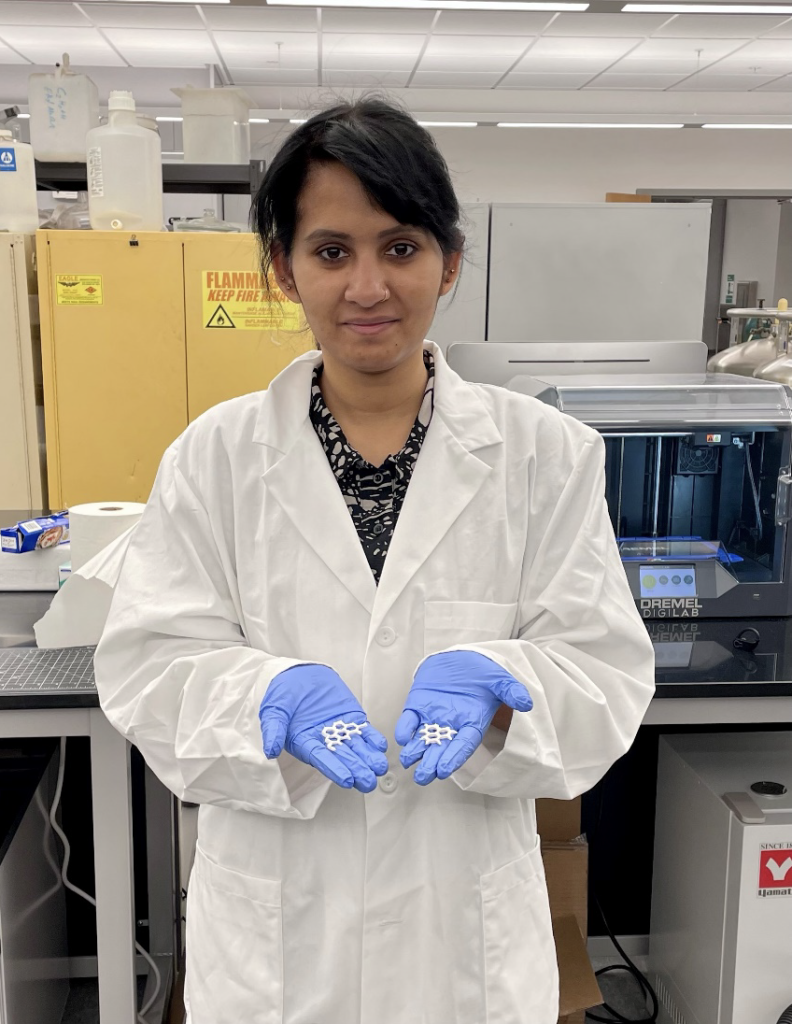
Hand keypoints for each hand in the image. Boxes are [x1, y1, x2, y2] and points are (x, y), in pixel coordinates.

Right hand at [259, 664, 388, 792]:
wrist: (298, 674)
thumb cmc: (282, 694)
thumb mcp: (273, 710)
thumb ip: (273, 730)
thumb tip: (270, 751)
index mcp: (305, 744)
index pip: (321, 759)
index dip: (334, 769)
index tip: (347, 780)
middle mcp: (324, 741)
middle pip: (342, 758)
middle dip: (356, 769)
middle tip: (369, 781)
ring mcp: (340, 730)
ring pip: (357, 747)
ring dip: (369, 758)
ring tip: (379, 767)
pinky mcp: (352, 718)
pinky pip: (364, 731)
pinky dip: (373, 738)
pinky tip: (381, 746)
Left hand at [395, 651, 531, 784]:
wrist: (460, 659)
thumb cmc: (482, 673)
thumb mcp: (499, 679)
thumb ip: (511, 691)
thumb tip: (526, 703)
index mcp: (471, 723)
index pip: (463, 744)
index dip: (454, 757)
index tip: (444, 770)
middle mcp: (451, 726)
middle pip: (441, 749)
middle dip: (432, 763)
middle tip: (423, 777)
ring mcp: (432, 717)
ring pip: (422, 739)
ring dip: (415, 751)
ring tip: (408, 762)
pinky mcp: (417, 707)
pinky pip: (409, 720)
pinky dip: (405, 729)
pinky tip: (402, 737)